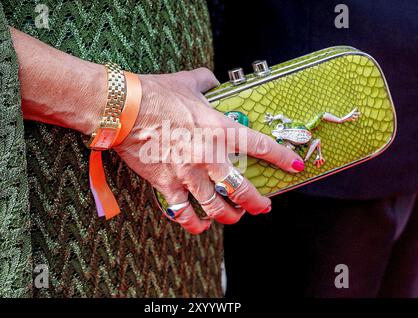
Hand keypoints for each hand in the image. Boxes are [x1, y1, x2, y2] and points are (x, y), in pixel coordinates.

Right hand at [115, 68, 304, 233]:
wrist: (124, 108)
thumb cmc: (157, 93)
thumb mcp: (188, 81)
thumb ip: (207, 81)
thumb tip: (214, 80)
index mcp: (219, 130)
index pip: (261, 147)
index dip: (283, 158)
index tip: (295, 166)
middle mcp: (209, 156)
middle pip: (241, 190)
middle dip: (256, 203)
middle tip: (262, 207)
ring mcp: (188, 174)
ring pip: (216, 207)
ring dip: (229, 217)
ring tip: (234, 218)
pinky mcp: (167, 184)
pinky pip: (183, 212)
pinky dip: (193, 223)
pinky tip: (199, 225)